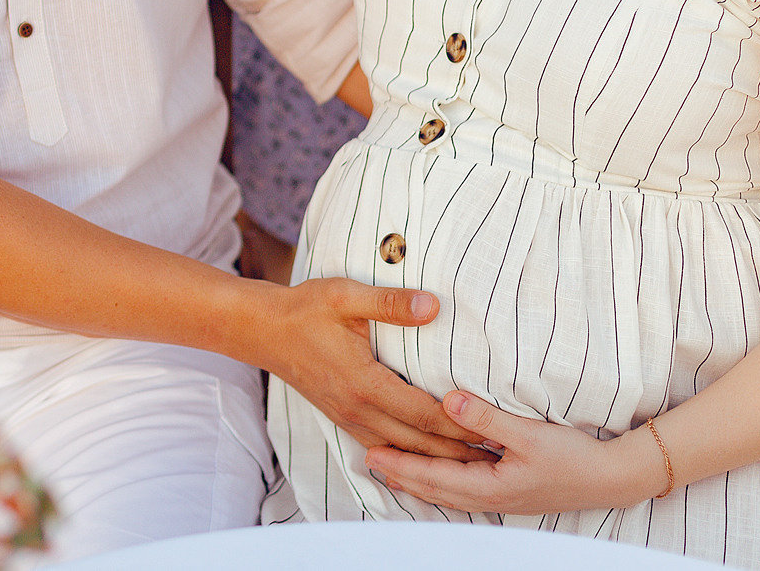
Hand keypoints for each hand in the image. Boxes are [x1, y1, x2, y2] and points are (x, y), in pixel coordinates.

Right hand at [257, 278, 492, 460]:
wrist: (261, 330)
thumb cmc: (304, 309)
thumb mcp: (346, 296)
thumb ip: (390, 303)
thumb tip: (433, 306)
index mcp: (364, 383)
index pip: (424, 414)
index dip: (461, 425)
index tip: (494, 430)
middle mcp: (357, 409)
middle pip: (418, 442)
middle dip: (458, 453)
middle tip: (497, 458)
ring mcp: (348, 417)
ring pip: (401, 450)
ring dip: (437, 460)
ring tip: (473, 464)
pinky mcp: (342, 417)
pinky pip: (382, 446)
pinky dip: (410, 455)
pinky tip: (427, 458)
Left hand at [365, 391, 665, 513]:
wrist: (611, 478)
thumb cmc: (573, 457)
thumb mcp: (528, 434)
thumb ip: (485, 419)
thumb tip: (447, 402)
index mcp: (489, 486)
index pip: (433, 475)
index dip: (401, 464)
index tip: (372, 451)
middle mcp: (489, 498)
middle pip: (434, 488)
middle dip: (401, 474)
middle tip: (368, 459)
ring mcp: (499, 499)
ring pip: (446, 492)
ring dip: (417, 480)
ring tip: (391, 469)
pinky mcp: (509, 493)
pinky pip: (462, 491)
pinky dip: (440, 483)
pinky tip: (434, 475)